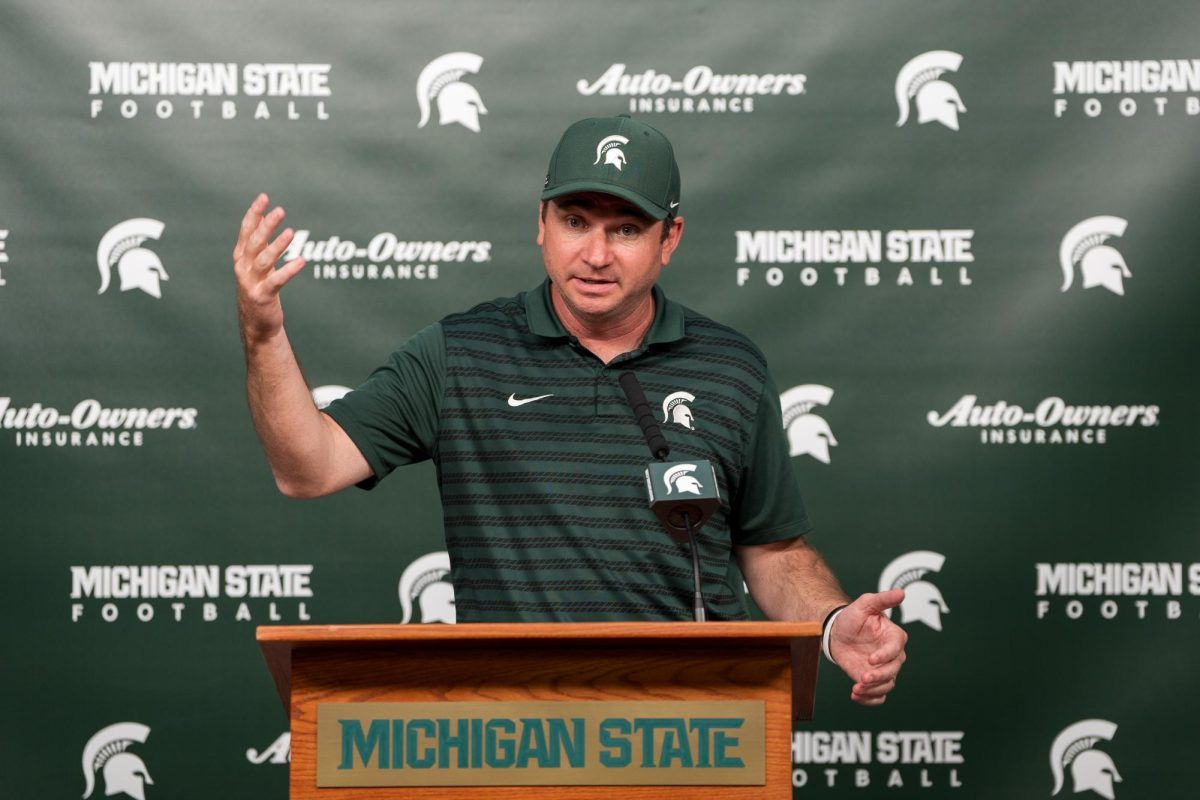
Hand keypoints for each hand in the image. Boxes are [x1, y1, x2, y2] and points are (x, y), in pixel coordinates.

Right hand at [233, 193, 305, 345]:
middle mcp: (242, 267)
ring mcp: (250, 282)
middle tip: (280, 211)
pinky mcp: (262, 296)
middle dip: (266, 225)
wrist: (257, 324)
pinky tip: (302, 261)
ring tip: (291, 232)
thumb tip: (266, 218)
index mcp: (241, 256)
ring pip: (264, 260)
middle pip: (254, 242)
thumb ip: (259, 243)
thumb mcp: (257, 264)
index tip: (264, 197)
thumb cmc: (259, 289)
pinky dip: (289, 270)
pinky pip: (276, 281)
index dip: (254, 214)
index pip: (246, 230)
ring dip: (277, 245)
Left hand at [828, 588, 907, 705]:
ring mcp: (884, 669)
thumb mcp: (865, 604)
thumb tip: (902, 592)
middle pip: (893, 670)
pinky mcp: (874, 680)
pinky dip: (870, 700)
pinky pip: (879, 696)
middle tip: (862, 678)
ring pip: (887, 685)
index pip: (896, 649)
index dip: (885, 656)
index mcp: (894, 637)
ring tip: (856, 690)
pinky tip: (856, 696)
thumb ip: (882, 599)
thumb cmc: (853, 616)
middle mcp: (892, 655)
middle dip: (879, 676)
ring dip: (873, 690)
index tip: (871, 659)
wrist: (837, 633)